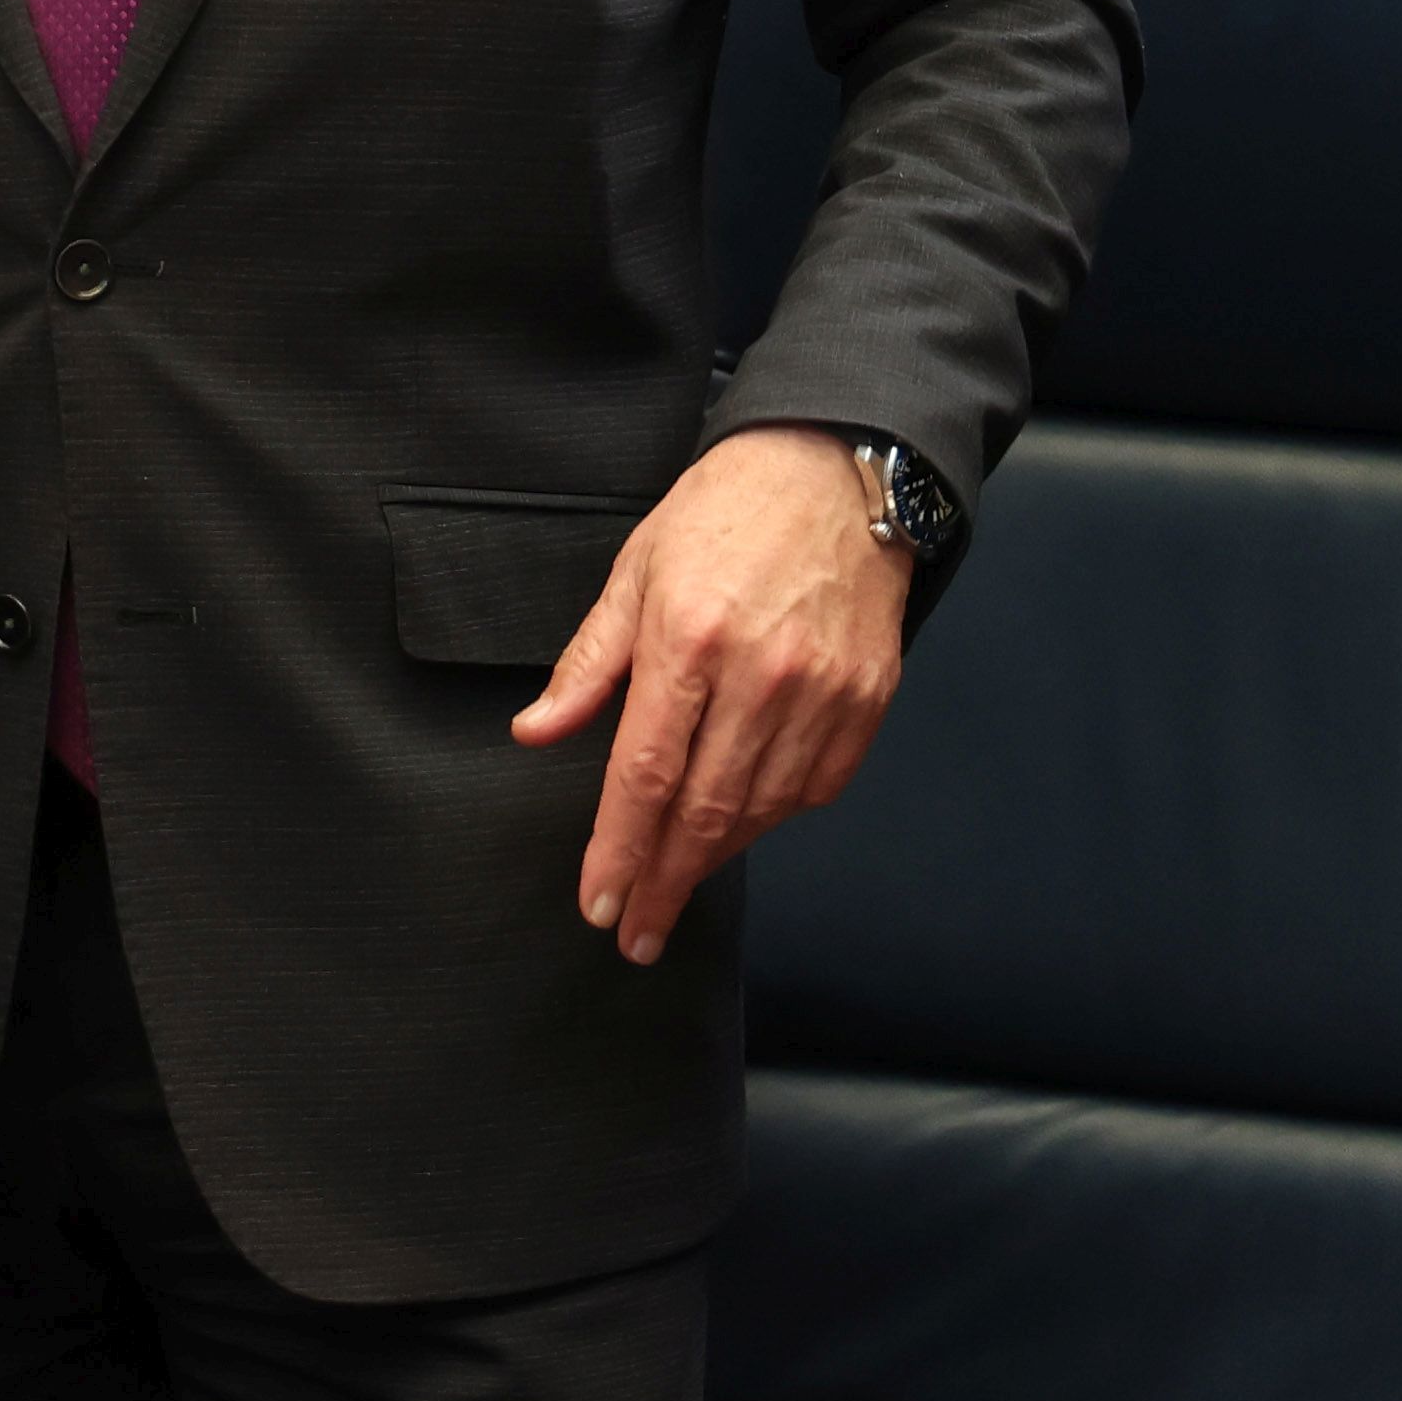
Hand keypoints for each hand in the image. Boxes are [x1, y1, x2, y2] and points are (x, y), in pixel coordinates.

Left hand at [511, 425, 909, 963]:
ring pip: (762, 811)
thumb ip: (587, 664)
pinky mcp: (866, 699)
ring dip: (715, 860)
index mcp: (688, 638)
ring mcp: (821, 690)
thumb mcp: (635, 571)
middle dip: (663, 883)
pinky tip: (744, 830)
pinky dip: (775, 819)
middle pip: (703, 812)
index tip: (601, 903)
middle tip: (636, 930)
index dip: (618, 851)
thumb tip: (535, 732)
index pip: (643, 774)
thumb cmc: (727, 512)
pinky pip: (816, 788)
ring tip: (678, 884)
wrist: (836, 470)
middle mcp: (760, 674)